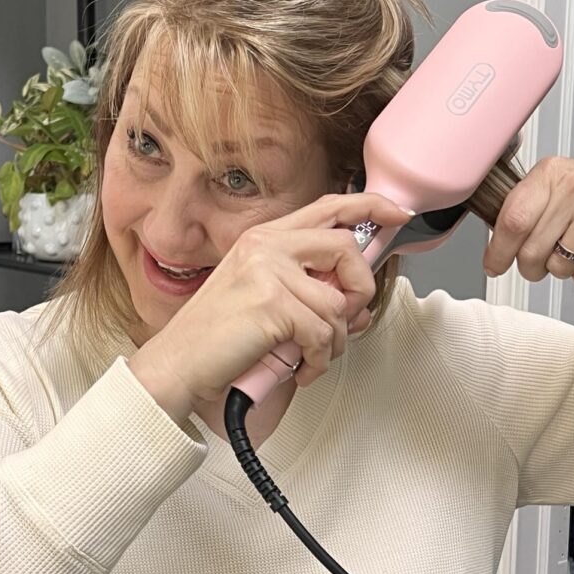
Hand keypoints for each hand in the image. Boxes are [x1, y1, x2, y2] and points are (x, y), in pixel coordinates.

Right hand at [130, 193, 414, 408]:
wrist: (178, 365)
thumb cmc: (216, 338)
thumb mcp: (263, 298)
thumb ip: (308, 287)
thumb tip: (358, 301)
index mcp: (264, 237)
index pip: (328, 207)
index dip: (369, 205)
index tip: (395, 213)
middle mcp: (265, 245)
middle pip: (345, 246)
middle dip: (359, 288)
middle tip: (345, 318)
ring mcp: (268, 271)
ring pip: (338, 302)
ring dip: (333, 340)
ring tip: (310, 354)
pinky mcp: (272, 304)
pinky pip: (323, 332)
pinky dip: (319, 359)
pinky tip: (301, 367)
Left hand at [483, 157, 573, 286]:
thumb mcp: (552, 182)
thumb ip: (524, 206)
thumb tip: (496, 244)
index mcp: (550, 174)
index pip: (513, 221)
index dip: (499, 252)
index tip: (493, 265)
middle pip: (532, 251)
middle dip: (529, 268)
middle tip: (534, 262)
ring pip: (559, 267)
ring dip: (558, 269)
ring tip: (566, 250)